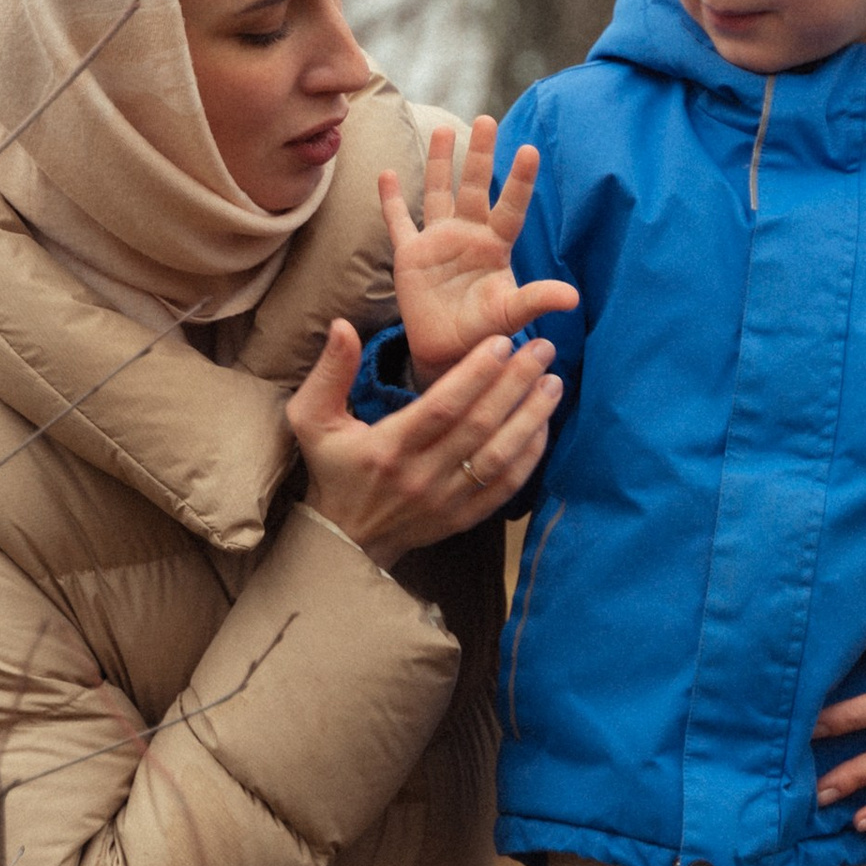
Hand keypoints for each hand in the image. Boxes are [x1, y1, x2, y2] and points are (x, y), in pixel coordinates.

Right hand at [286, 318, 561, 565]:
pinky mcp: (462, 519)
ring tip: (553, 382)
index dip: (475, 374)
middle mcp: (420, 476)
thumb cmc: (332, 469)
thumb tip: (342, 326)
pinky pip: (505, 487)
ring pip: (499, 456)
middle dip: (516, 383)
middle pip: (479, 426)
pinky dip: (529, 456)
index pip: (442, 407)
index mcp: (387, 448)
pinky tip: (543, 425)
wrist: (343, 540)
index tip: (502, 342)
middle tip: (541, 349)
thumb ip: (329, 372)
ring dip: (531, 417)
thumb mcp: (312, 419)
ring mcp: (445, 501)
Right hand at [384, 119, 578, 381]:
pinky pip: (399, 221)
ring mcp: (438, 241)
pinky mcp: (411, 255)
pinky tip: (386, 174)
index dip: (518, 180)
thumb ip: (536, 300)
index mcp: (496, 246)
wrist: (451, 351)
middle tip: (486, 119)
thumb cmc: (486, 332)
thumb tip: (574, 297)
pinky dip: (391, 200)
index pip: (510, 206)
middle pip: (474, 187)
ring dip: (439, 163)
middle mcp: (469, 235)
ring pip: (438, 193)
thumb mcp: (510, 315)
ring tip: (442, 128)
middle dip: (479, 155)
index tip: (529, 149)